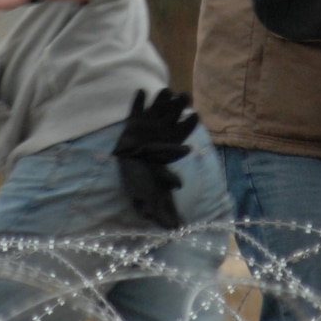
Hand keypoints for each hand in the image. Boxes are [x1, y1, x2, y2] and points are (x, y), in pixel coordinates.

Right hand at [113, 90, 198, 228]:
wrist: (125, 171)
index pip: (183, 132)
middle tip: (183, 97)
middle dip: (178, 105)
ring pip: (157, 107)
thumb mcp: (155, 200)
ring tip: (165, 91)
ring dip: (161, 98)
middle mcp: (162, 132)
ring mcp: (148, 126)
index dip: (189, 123)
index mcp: (171, 146)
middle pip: (173, 114)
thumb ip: (163, 211)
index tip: (195, 116)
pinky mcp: (132, 123)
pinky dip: (138, 101)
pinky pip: (136, 109)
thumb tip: (176, 230)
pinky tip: (140, 93)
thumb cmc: (142, 184)